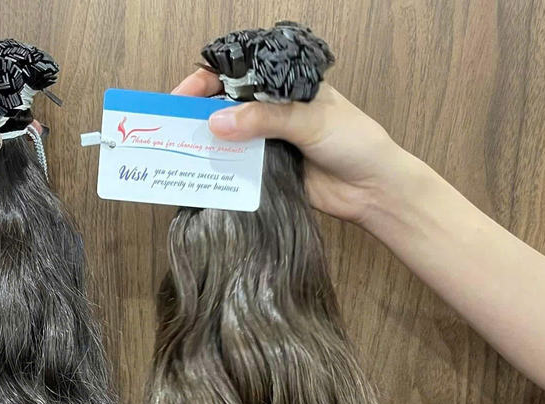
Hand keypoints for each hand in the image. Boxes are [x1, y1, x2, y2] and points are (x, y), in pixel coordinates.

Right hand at [172, 70, 412, 224]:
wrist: (372, 188)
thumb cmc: (352, 142)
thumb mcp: (309, 121)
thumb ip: (264, 119)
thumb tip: (216, 123)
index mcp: (283, 85)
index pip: (238, 73)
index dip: (206, 81)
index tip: (182, 95)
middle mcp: (271, 112)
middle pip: (225, 106)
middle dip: (198, 114)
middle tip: (172, 127)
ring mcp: (267, 143)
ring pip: (228, 139)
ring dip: (206, 145)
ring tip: (180, 152)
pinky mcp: (266, 173)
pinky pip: (237, 170)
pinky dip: (220, 171)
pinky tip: (202, 175)